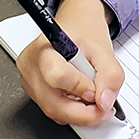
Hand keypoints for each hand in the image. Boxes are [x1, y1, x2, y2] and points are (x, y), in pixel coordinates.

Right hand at [17, 0, 124, 125]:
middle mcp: (30, 64)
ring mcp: (28, 79)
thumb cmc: (84, 33)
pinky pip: (52, 111)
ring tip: (92, 96)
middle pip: (53, 103)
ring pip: (54, 111)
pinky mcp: (32, 91)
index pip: (57, 75)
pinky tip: (80, 97)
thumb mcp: (104, 49)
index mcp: (45, 46)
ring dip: (78, 112)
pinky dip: (71, 111)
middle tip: (102, 106)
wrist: (75, 25)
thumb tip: (104, 102)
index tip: (97, 90)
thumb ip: (110, 75)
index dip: (80, 88)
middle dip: (83, 112)